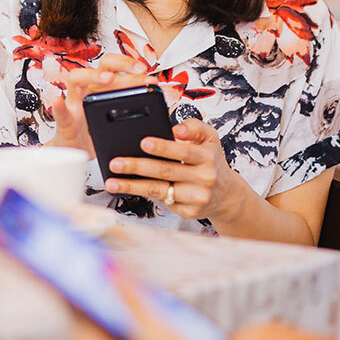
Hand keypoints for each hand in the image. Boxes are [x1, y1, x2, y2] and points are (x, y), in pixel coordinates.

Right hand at [46, 54, 156, 152]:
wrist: (77, 151)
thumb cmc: (97, 131)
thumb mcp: (119, 117)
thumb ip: (134, 107)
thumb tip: (158, 101)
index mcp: (103, 86)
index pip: (116, 65)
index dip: (131, 63)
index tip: (147, 70)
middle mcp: (88, 89)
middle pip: (101, 66)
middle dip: (122, 64)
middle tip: (140, 70)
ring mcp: (74, 103)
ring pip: (77, 79)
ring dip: (92, 76)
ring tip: (107, 78)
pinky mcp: (65, 121)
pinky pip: (60, 112)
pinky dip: (59, 106)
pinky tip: (58, 101)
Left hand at [104, 118, 245, 222]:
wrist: (227, 195)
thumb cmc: (211, 161)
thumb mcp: (210, 139)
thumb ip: (194, 127)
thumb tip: (176, 129)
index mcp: (207, 157)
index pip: (183, 151)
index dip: (163, 147)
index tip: (143, 142)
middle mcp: (204, 178)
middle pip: (166, 171)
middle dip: (138, 166)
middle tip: (116, 162)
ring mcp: (196, 197)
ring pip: (159, 190)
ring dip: (132, 186)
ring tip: (112, 181)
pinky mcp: (188, 212)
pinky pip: (162, 202)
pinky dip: (143, 195)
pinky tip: (127, 189)